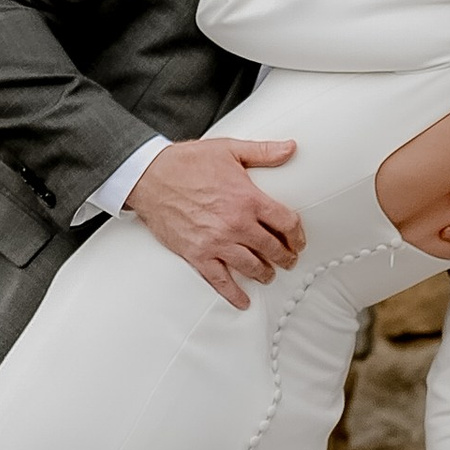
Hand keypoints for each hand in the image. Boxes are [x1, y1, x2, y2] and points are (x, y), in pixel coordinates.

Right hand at [124, 136, 303, 307]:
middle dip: (285, 257)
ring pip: (251, 267)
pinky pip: (220, 280)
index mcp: (248, 198)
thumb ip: (263, 151)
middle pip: (272, 248)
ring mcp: (217, 242)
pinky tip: (243, 301)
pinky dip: (234, 294)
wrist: (149, 177)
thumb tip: (291, 148)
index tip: (299, 241)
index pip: (286, 223)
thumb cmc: (187, 162)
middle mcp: (235, 224)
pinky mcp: (198, 254)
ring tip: (269, 275)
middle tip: (289, 261)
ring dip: (265, 273)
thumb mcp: (229, 149)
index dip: (297, 235)